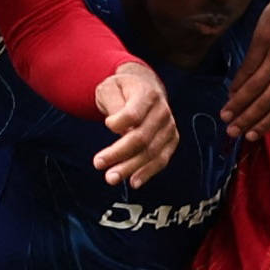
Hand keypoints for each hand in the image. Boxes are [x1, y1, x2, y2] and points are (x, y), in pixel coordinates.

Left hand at [90, 61, 177, 186]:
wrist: (145, 88)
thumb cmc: (122, 90)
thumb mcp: (110, 88)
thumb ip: (112, 104)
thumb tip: (116, 127)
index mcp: (147, 94)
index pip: (133, 114)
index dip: (119, 122)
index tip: (106, 124)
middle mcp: (162, 111)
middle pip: (141, 137)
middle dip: (118, 153)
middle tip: (98, 164)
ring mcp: (169, 127)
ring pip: (151, 152)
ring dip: (131, 168)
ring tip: (111, 177)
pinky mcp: (171, 140)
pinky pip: (161, 160)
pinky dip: (147, 172)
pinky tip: (133, 182)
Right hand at [222, 0, 269, 139]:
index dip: (266, 123)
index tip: (251, 136)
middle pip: (267, 99)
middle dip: (248, 118)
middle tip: (231, 132)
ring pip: (256, 85)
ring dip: (238, 103)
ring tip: (225, 115)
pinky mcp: (264, 39)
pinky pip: (249, 66)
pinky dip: (238, 82)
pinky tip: (230, 93)